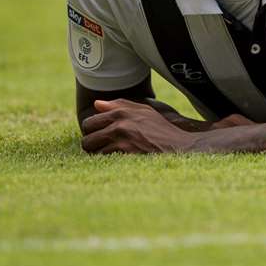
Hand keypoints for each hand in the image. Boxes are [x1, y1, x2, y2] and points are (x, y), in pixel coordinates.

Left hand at [81, 99, 197, 154]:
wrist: (178, 146)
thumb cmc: (161, 128)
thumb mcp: (143, 110)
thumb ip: (119, 105)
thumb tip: (97, 104)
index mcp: (121, 113)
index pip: (89, 122)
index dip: (90, 131)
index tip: (97, 134)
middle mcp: (119, 125)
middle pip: (87, 139)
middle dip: (91, 145)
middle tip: (101, 147)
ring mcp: (123, 141)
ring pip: (95, 152)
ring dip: (100, 155)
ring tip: (110, 154)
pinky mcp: (127, 156)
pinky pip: (106, 160)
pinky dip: (109, 161)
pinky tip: (118, 159)